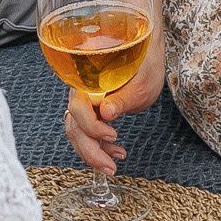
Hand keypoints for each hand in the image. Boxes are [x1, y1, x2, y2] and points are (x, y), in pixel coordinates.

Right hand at [63, 28, 167, 174]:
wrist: (145, 53)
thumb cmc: (144, 62)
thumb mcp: (141, 81)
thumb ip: (122, 97)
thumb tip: (106, 113)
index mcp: (88, 80)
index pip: (78, 108)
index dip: (92, 126)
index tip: (113, 135)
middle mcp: (81, 92)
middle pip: (74, 126)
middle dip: (90, 151)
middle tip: (110, 167)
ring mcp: (85, 103)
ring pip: (78, 133)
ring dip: (92, 153)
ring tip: (112, 166)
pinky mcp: (92, 111)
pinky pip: (87, 132)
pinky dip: (99, 146)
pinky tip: (116, 152)